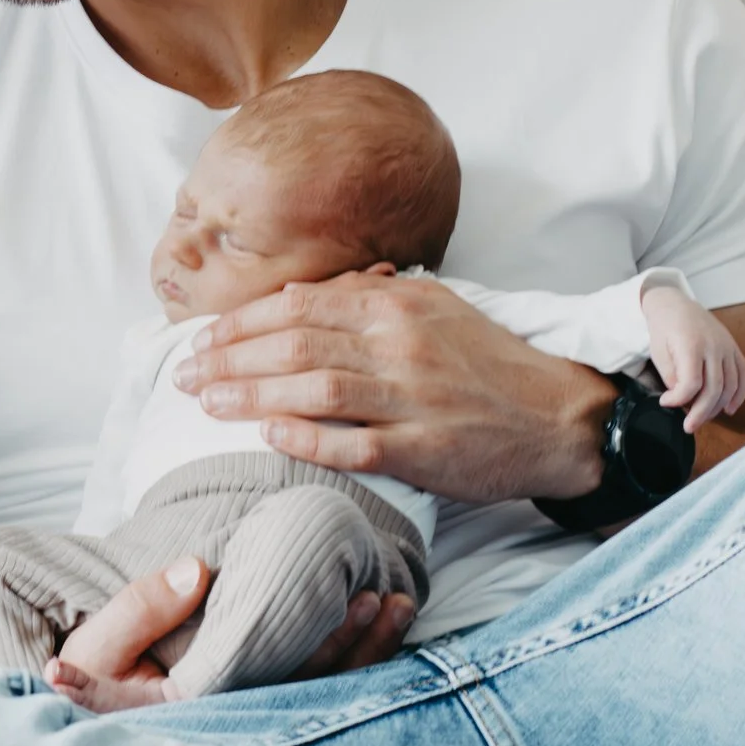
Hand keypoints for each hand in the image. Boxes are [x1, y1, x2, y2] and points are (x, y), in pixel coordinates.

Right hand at [42, 558, 414, 711]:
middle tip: (382, 594)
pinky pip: (322, 690)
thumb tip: (199, 568)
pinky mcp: (259, 707)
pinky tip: (383, 618)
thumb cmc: (90, 671)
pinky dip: (358, 655)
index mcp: (202, 712)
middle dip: (355, 643)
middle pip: (310, 689)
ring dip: (365, 650)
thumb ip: (142, 607)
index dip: (330, 645)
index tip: (367, 602)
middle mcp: (235, 722)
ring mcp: (251, 719)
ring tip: (391, 601)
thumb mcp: (102, 641)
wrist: (81, 695)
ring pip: (323, 693)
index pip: (270, 689)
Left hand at [177, 271, 611, 503]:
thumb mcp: (433, 309)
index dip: (239, 324)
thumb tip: (295, 296)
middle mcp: (400, 345)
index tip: (199, 341)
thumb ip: (365, 298)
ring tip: (206, 405)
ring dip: (250, 396)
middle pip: (293, 346)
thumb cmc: (487, 364)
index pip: (297, 307)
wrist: (560, 418)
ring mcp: (413, 398)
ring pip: (313, 391)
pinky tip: (267, 437)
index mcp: (397, 305)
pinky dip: (305, 440)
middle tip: (184, 377)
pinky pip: (353, 445)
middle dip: (228, 360)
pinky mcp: (425, 449)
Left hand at [642, 284, 744, 431]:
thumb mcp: (658, 351)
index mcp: (691, 344)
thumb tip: (683, 400)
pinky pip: (744, 375)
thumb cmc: (664, 329)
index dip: (679, 399)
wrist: (676, 304)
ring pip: (730, 385)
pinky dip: (740, 394)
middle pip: (714, 388)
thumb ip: (672, 376)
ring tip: (702, 419)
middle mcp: (714, 346)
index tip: (665, 403)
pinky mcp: (734, 349)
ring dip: (717, 407)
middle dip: (701, 412)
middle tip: (688, 427)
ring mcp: (728, 347)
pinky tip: (729, 409)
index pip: (692, 382)